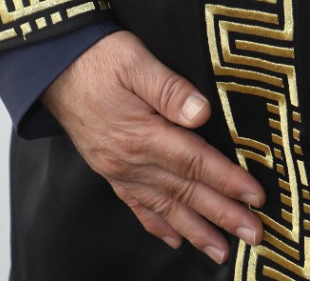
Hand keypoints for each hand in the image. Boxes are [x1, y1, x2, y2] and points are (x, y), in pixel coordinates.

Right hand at [41, 30, 263, 263]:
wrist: (54, 67)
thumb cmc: (98, 58)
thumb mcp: (135, 60)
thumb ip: (169, 88)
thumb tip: (201, 112)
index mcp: (142, 134)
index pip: (195, 162)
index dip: (228, 181)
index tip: (255, 197)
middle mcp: (131, 161)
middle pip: (186, 192)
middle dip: (222, 215)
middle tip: (254, 235)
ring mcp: (119, 170)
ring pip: (165, 207)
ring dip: (196, 230)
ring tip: (221, 251)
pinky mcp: (110, 170)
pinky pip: (137, 205)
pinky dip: (158, 224)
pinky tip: (175, 238)